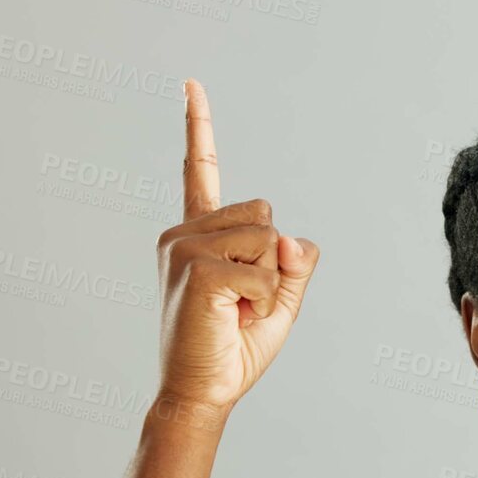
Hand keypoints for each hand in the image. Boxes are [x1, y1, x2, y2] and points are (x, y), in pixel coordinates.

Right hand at [154, 78, 320, 410]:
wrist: (201, 394)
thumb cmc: (233, 349)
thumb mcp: (279, 301)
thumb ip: (293, 263)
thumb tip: (290, 237)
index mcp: (198, 235)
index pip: (201, 172)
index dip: (199, 127)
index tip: (191, 84)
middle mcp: (184, 233)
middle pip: (264, 214)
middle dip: (271, 260)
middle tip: (241, 302)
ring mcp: (184, 248)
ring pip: (268, 240)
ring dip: (268, 284)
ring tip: (235, 312)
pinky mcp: (195, 270)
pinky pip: (264, 272)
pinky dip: (264, 302)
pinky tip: (233, 319)